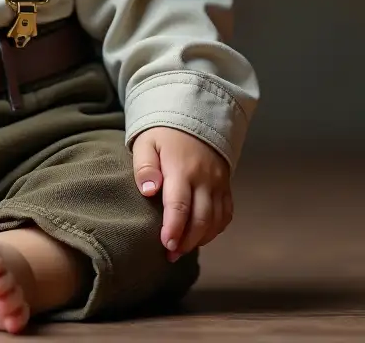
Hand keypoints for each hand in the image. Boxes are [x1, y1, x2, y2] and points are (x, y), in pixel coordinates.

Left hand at [132, 127, 231, 260]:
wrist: (194, 117)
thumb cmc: (163, 133)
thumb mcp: (146, 143)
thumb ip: (145, 167)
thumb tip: (148, 191)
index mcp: (181, 169)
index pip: (179, 206)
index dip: (174, 229)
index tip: (166, 245)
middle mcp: (204, 179)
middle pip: (201, 219)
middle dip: (187, 241)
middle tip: (171, 255)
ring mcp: (218, 184)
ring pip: (215, 220)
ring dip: (200, 239)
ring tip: (182, 250)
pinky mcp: (226, 186)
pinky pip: (225, 214)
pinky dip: (215, 229)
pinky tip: (201, 236)